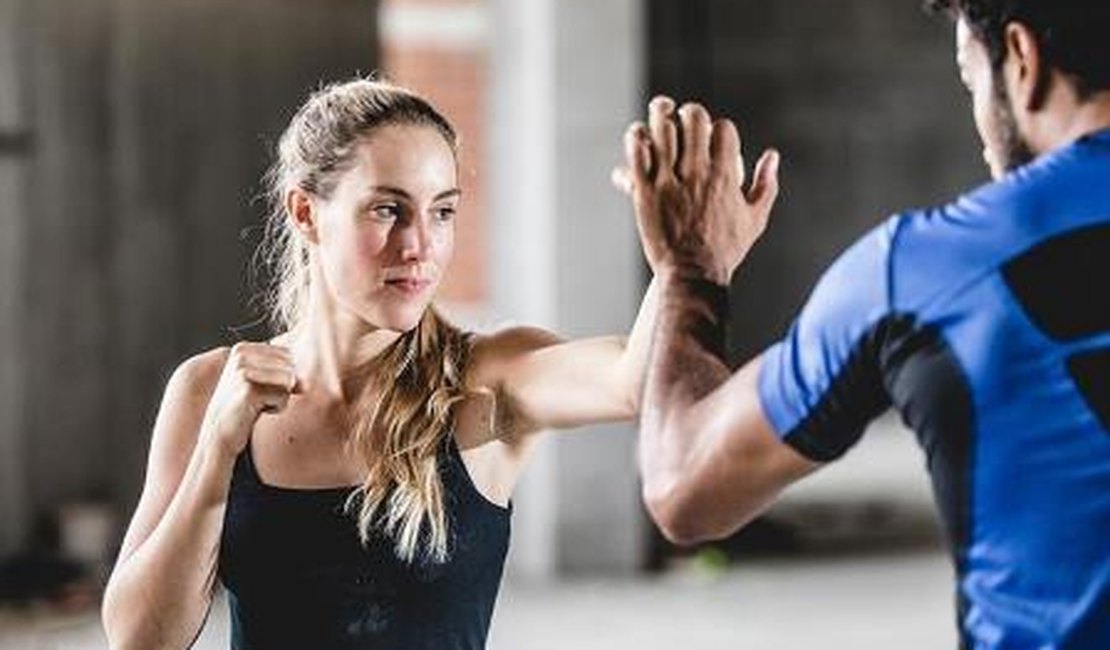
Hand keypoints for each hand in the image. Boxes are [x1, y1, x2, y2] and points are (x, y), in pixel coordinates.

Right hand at [199, 342, 299, 458]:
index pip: (287, 354)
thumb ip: (285, 372)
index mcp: (242, 348)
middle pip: (289, 366)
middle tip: (257, 398)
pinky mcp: (249, 389)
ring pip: (289, 380)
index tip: (259, 387)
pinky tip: (254, 411)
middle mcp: (241, 354)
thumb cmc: (244, 407)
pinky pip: (283, 396)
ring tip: (257, 404)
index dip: (281, 375)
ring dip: (279, 398)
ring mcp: (243, 371)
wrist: (218, 432)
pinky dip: (276, 408)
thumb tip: (305, 383)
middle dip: (282, 386)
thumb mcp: (262, 381)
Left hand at [614, 96, 779, 284]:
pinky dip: (637, 139)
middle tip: (683, 120)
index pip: (723, 129)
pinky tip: (639, 139)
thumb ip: (766, 185)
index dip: (719, 127)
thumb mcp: (755, 219)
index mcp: (726, 177)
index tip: (712, 137)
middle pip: (694, 119)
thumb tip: (772, 154)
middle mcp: (698, 174)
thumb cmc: (726, 250)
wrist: (692, 276)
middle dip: (690, 114)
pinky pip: (637, 153)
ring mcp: (670, 182)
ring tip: (659, 116)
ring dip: (660, 116)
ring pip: (663, 129)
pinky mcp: (645, 192)